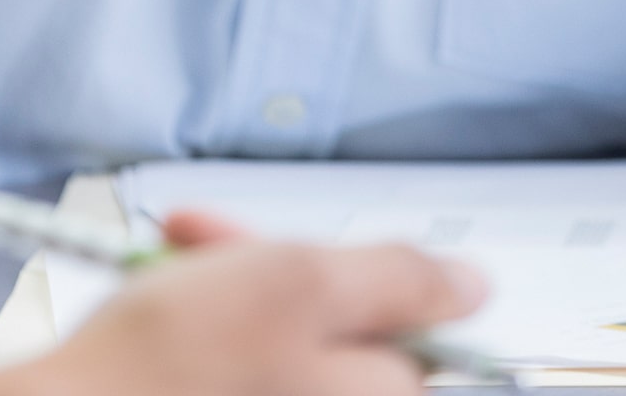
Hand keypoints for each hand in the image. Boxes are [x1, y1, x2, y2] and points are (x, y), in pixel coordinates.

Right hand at [0, 211, 488, 395]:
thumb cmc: (166, 364)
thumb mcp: (301, 279)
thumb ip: (403, 276)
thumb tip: (472, 285)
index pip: (412, 331)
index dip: (348, 274)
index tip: (291, 253)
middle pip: (337, 339)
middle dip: (272, 276)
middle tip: (206, 248)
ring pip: (275, 352)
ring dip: (223, 296)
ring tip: (162, 278)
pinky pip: (231, 378)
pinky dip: (198, 344)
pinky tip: (154, 320)